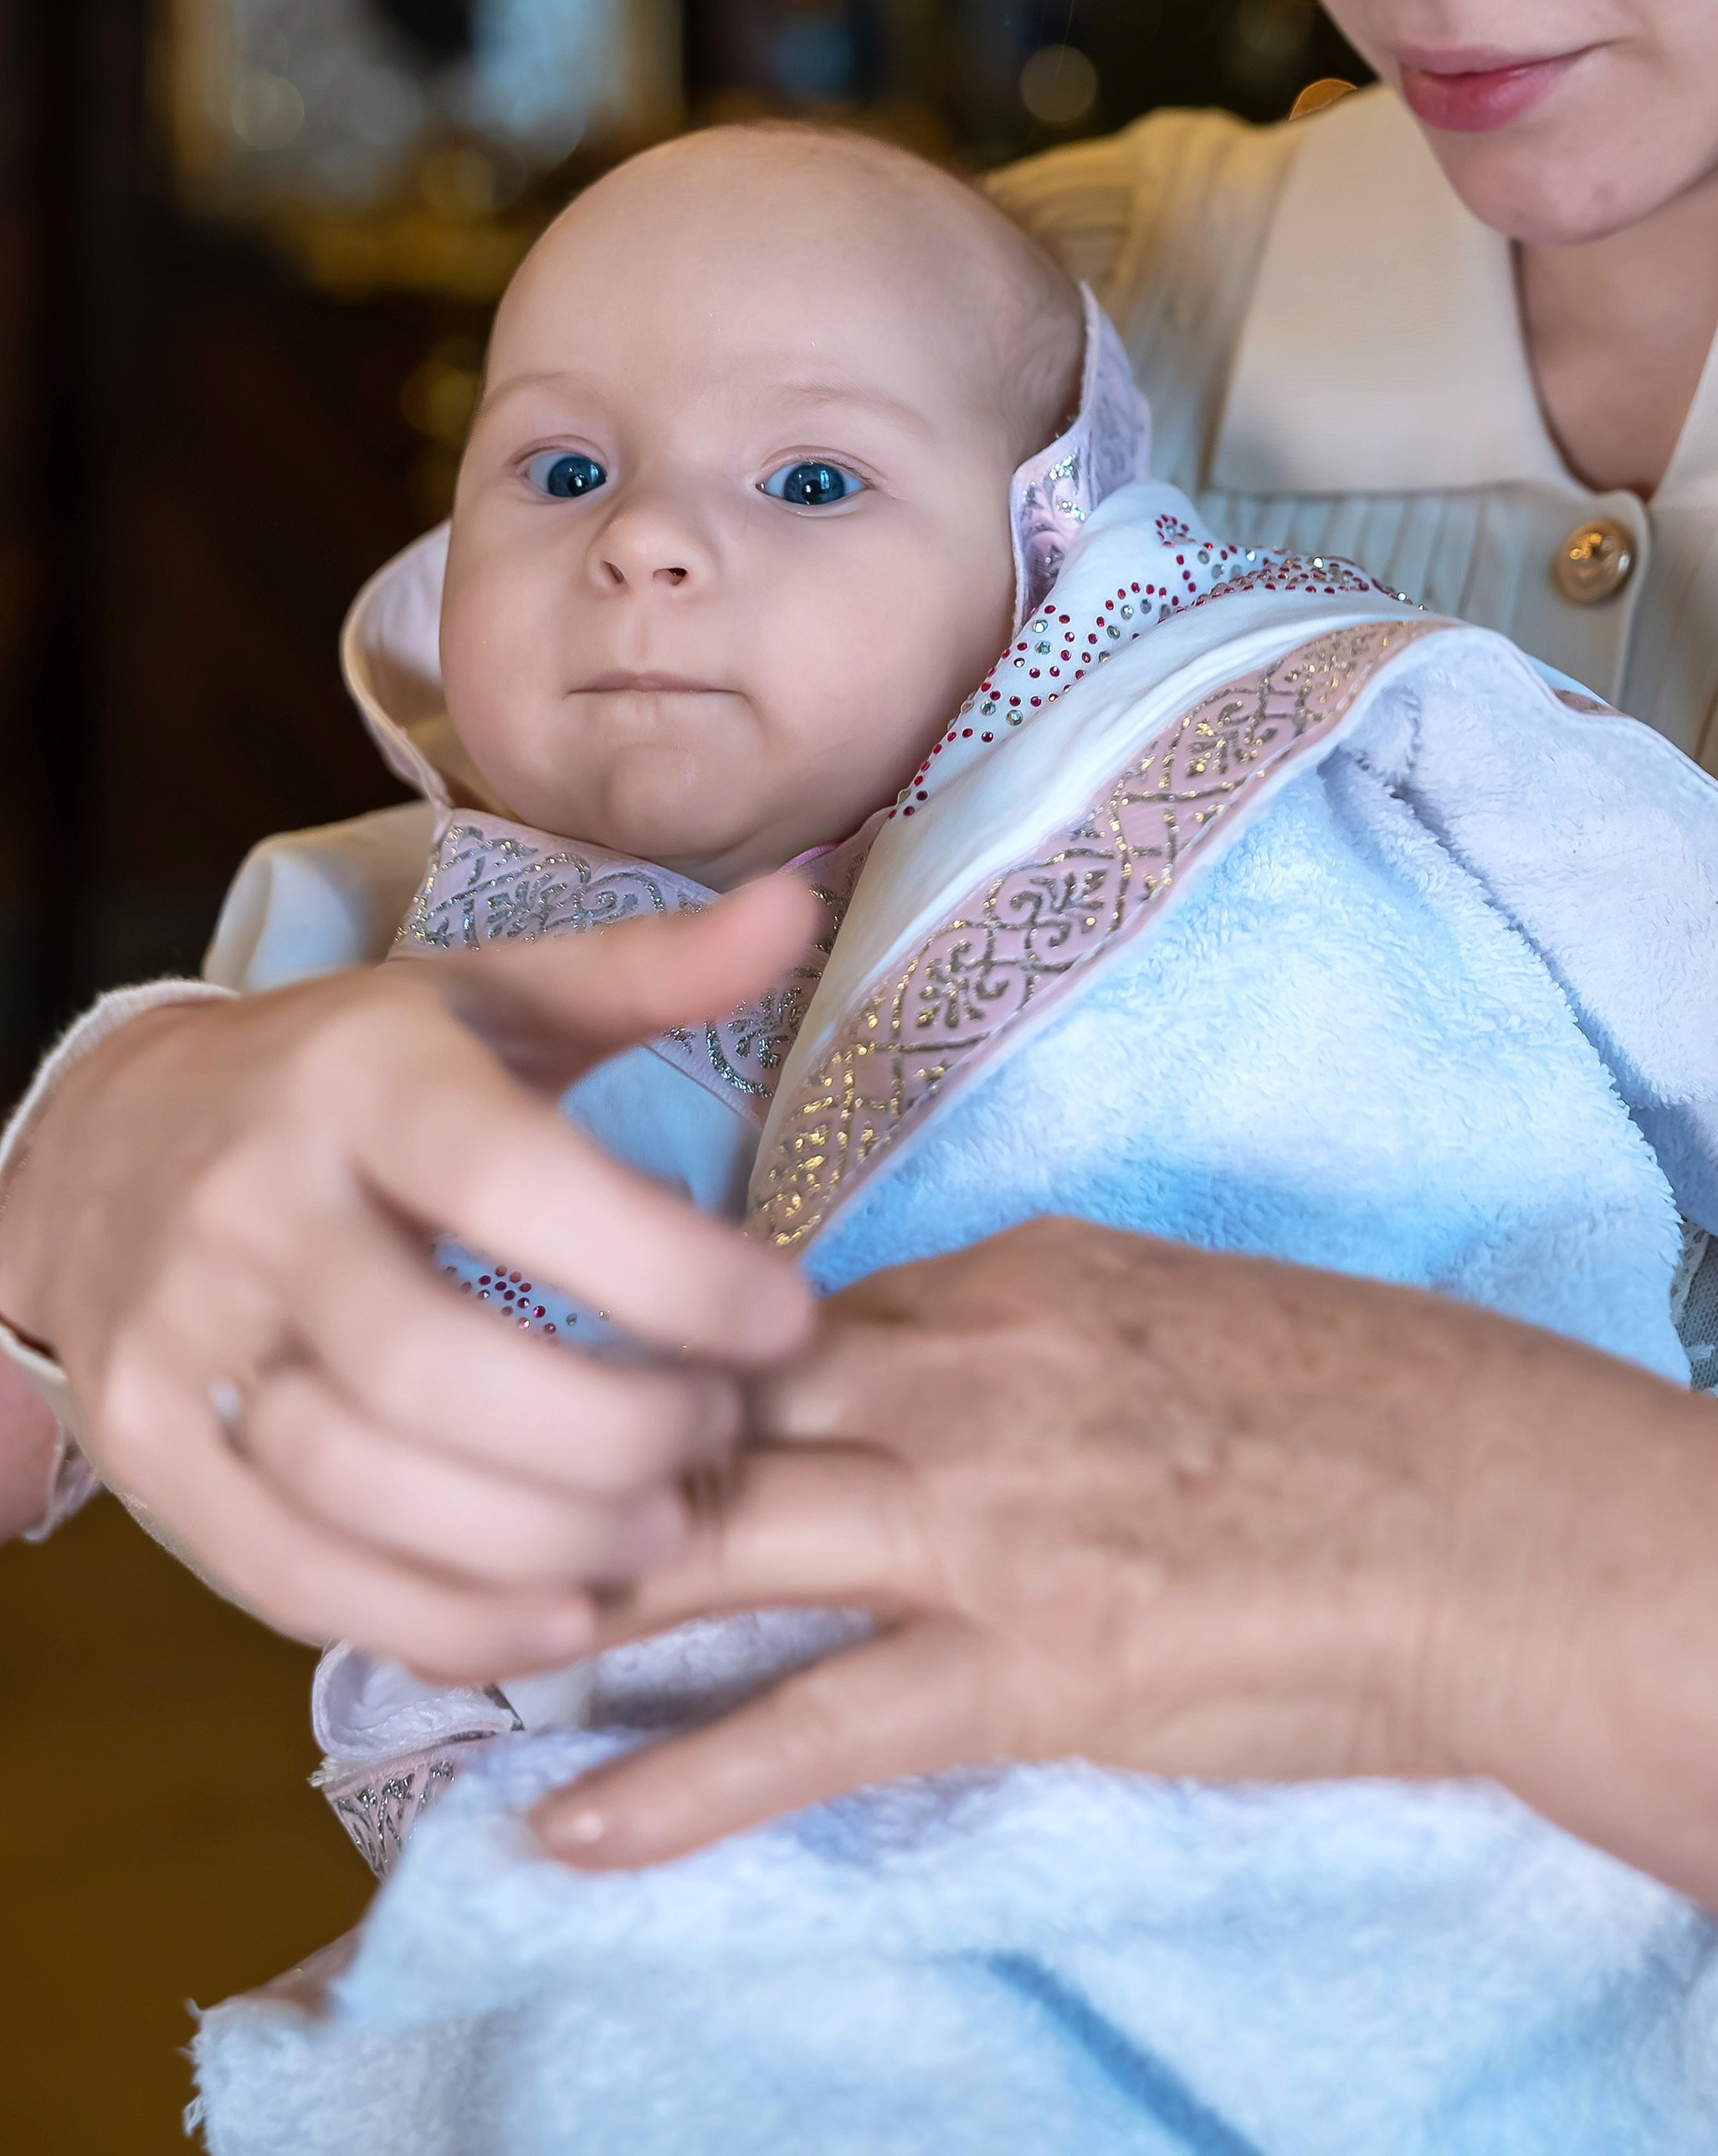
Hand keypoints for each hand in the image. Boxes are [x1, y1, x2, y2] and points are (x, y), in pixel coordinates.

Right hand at [0, 876, 819, 1680]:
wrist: (105, 1141)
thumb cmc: (351, 1071)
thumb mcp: (490, 996)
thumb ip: (650, 968)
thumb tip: (800, 907)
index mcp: (358, 1079)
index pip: (514, 1183)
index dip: (664, 1268)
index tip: (787, 1318)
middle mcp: (254, 1205)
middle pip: (430, 1366)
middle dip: (607, 1433)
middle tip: (717, 1441)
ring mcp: (184, 1340)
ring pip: (360, 1488)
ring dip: (539, 1541)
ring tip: (663, 1529)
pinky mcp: (151, 1454)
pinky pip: (294, 1576)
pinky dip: (440, 1621)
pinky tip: (561, 1612)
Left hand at [529, 1218, 1717, 1941]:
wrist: (1510, 1522)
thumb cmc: (1386, 1407)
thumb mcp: (1198, 1306)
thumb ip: (1053, 1324)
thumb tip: (960, 1345)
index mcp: (1023, 1275)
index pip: (797, 1310)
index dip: (675, 1364)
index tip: (582, 1395)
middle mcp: (974, 1373)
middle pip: (717, 1403)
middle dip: (573, 1452)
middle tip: (441, 1496)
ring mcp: (988, 1520)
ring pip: (727, 1542)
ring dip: (577, 1598)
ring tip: (446, 1642)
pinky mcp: (1024, 1666)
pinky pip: (809, 1726)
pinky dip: (674, 1783)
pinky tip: (567, 1825)